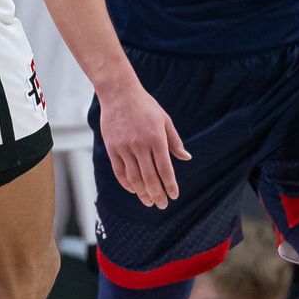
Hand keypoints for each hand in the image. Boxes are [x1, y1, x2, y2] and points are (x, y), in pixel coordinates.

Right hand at [96, 81, 189, 208]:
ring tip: (149, 202)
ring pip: (134, 178)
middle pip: (150, 177)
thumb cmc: (145, 106)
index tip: (174, 196)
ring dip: (142, 193)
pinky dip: (127, 183)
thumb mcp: (164, 120)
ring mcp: (124, 147)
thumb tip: (186, 158)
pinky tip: (134, 190)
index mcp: (156, 138)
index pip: (165, 169)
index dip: (170, 185)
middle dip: (157, 194)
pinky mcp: (112, 147)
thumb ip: (175, 141)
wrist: (119, 93)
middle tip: (162, 205)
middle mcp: (140, 145)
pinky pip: (119, 171)